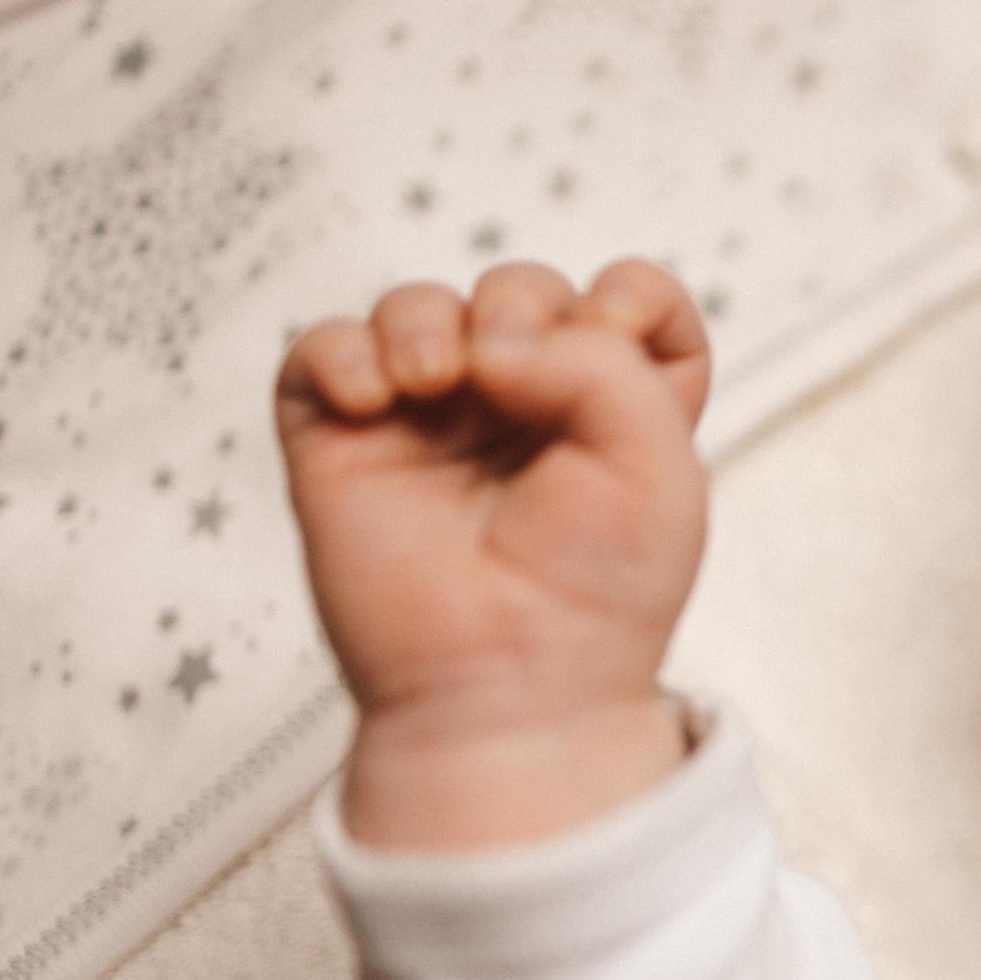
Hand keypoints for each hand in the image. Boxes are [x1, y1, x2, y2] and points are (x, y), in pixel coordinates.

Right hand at [277, 261, 711, 848]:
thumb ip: (604, 362)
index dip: (632, 297)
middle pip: (519, 292)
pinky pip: (322, 352)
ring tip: (432, 381)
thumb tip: (490, 338)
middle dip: (519, 302)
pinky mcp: (347, 446)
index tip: (619, 331)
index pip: (632, 305)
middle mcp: (526, 411)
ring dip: (424, 319)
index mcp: (616, 413)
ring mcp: (431, 425)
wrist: (513, 687)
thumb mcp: (658, 466)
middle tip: (509, 366)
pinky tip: (375, 396)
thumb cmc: (598, 596)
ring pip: (419, 308)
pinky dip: (341, 351)